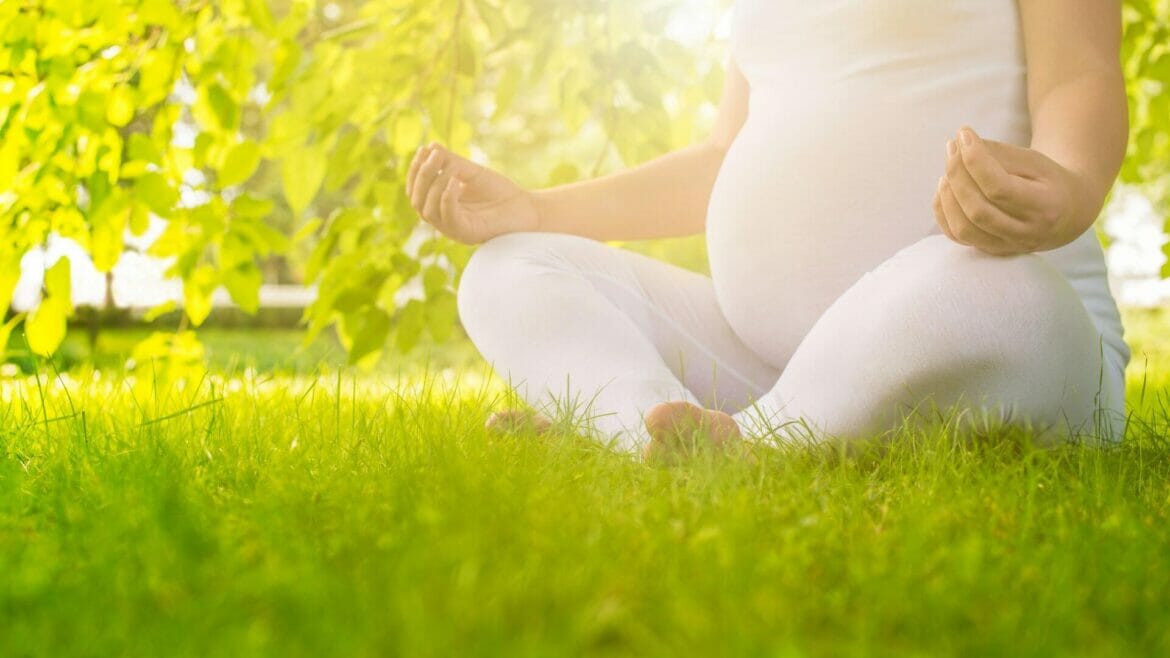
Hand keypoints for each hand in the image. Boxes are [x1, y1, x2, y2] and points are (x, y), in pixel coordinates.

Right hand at [405, 142, 540, 244]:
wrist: (526, 208)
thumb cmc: (499, 192)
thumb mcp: (471, 172)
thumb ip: (451, 162)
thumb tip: (430, 146)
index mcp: (441, 206)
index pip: (416, 191)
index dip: (416, 171)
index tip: (423, 149)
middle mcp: (444, 220)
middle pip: (417, 201)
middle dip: (422, 176)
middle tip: (433, 156)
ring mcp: (454, 230)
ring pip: (428, 211)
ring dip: (434, 185)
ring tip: (448, 168)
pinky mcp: (467, 234)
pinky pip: (448, 218)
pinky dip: (447, 198)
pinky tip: (454, 181)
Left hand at [932, 126, 1097, 255]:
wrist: (1066, 213)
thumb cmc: (1047, 180)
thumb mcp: (1033, 160)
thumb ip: (998, 153)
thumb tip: (960, 142)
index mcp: (1045, 207)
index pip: (999, 187)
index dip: (975, 160)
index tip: (964, 134)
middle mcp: (1026, 233)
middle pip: (978, 209)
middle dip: (957, 175)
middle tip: (952, 148)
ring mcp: (1007, 246)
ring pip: (964, 229)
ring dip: (947, 195)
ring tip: (948, 170)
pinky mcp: (991, 250)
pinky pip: (957, 236)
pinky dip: (943, 212)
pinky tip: (946, 189)